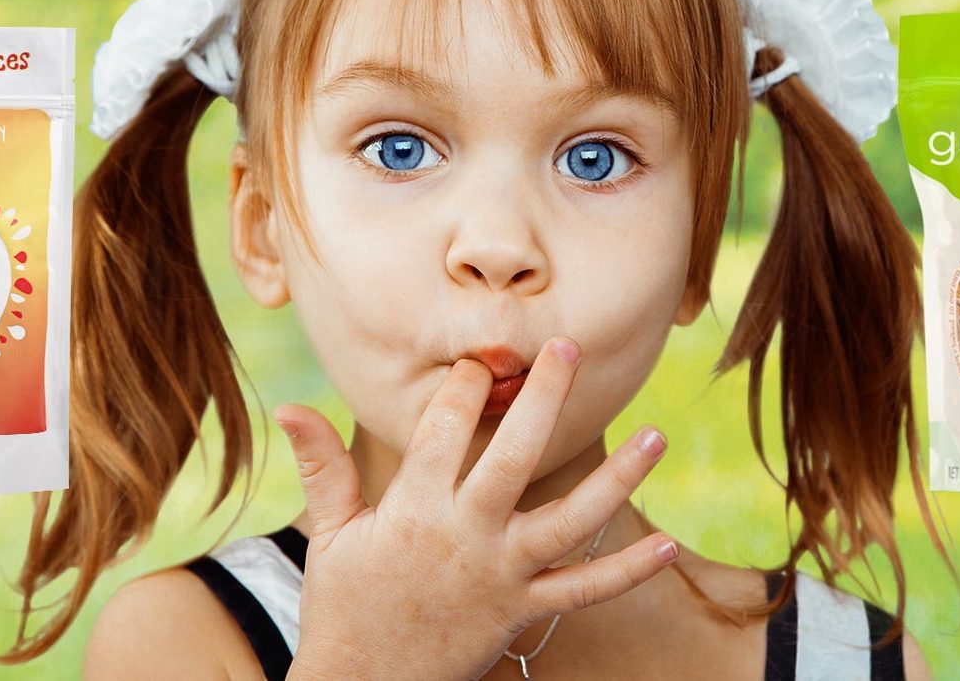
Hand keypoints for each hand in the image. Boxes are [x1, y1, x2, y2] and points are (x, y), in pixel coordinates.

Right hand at [274, 337, 677, 680]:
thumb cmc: (345, 606)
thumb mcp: (330, 535)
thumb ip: (324, 467)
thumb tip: (291, 405)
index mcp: (415, 510)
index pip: (443, 430)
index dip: (464, 388)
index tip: (482, 356)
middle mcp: (466, 536)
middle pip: (515, 457)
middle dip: (544, 399)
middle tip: (569, 348)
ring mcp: (501, 574)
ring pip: (570, 520)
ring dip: (617, 478)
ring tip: (657, 437)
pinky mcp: (523, 611)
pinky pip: (585, 591)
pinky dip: (628, 572)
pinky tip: (668, 546)